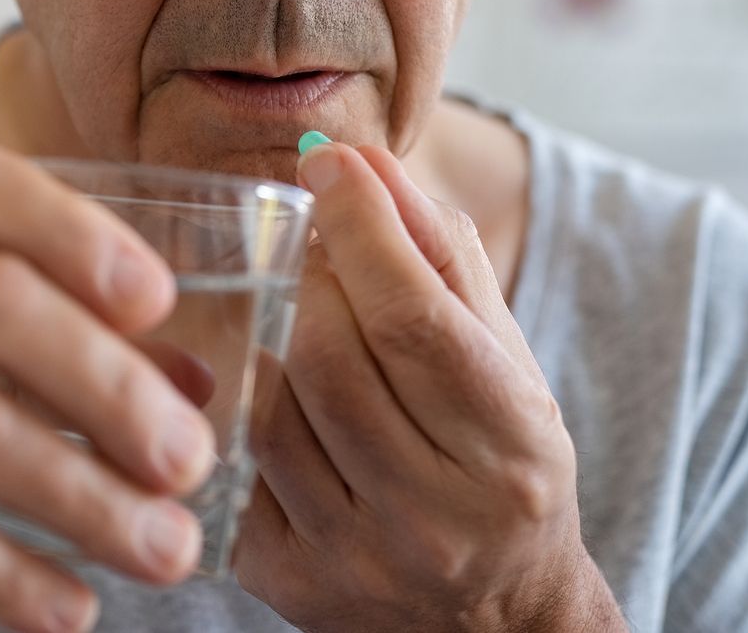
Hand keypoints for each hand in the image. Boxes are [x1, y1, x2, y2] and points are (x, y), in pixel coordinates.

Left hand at [232, 141, 624, 631]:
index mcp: (510, 449)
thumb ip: (439, 254)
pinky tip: (274, 385)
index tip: (330, 164)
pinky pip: (237, 464)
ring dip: (272, 334)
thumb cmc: (498, 459)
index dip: (360, 226)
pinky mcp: (288, 583)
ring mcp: (356, 559)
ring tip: (298, 310)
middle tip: (312, 243)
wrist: (495, 616)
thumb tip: (362, 161)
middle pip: (330, 355)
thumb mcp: (502, 356)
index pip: (414, 319)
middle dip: (310, 273)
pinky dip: (247, 407)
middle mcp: (436, 517)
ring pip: (272, 407)